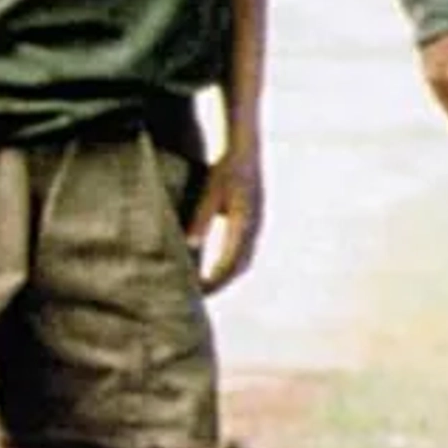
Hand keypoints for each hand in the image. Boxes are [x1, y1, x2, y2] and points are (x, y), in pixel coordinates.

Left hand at [187, 145, 263, 293]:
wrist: (246, 150)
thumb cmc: (226, 169)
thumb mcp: (210, 192)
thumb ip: (201, 218)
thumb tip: (190, 245)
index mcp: (244, 224)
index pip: (229, 264)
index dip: (214, 282)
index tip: (198, 293)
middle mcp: (254, 229)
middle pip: (239, 268)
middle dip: (220, 284)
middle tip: (199, 297)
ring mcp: (257, 225)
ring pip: (244, 261)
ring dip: (227, 275)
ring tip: (206, 285)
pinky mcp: (254, 221)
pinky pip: (244, 251)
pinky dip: (231, 263)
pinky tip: (216, 266)